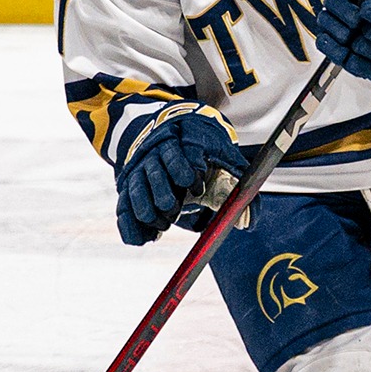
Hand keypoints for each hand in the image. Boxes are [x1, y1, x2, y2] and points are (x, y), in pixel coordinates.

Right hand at [114, 106, 246, 245]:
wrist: (171, 132)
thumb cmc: (204, 150)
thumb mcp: (223, 155)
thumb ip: (236, 183)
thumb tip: (247, 223)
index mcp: (180, 141)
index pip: (178, 154)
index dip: (187, 172)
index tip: (197, 186)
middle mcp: (155, 153)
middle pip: (154, 174)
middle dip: (166, 197)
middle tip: (176, 209)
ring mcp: (139, 169)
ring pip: (135, 191)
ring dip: (149, 213)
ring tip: (165, 224)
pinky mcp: (128, 186)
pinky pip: (123, 208)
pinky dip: (131, 227)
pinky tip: (146, 239)